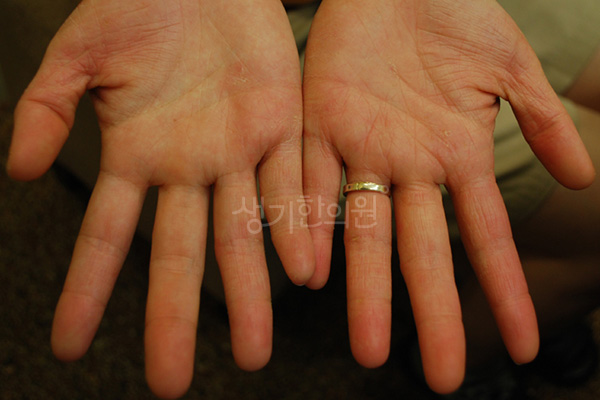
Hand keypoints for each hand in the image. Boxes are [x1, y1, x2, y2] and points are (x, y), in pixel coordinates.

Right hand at [7, 0, 313, 396]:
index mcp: (136, 156)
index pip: (107, 237)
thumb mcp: (80, 54)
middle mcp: (188, 169)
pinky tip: (303, 273)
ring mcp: (237, 153)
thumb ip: (46, 109)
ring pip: (243, 235)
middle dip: (176, 317)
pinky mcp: (281, 126)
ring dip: (250, 292)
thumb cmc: (135, 6)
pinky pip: (290, 185)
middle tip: (173, 382)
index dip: (88, 290)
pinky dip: (296, 227)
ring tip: (252, 351)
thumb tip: (19, 173)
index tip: (67, 345)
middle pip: (181, 256)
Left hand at [302, 0, 594, 392]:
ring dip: (368, 292)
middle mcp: (410, 167)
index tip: (524, 344)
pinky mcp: (320, 127)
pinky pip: (312, 185)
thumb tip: (585, 179)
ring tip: (372, 350)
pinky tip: (311, 274)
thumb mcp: (509, 68)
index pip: (485, 238)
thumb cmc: (456, 16)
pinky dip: (310, 227)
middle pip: (424, 254)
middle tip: (442, 378)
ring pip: (366, 235)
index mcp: (456, 156)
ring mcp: (364, 151)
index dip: (501, 291)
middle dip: (435, 315)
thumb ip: (539, 122)